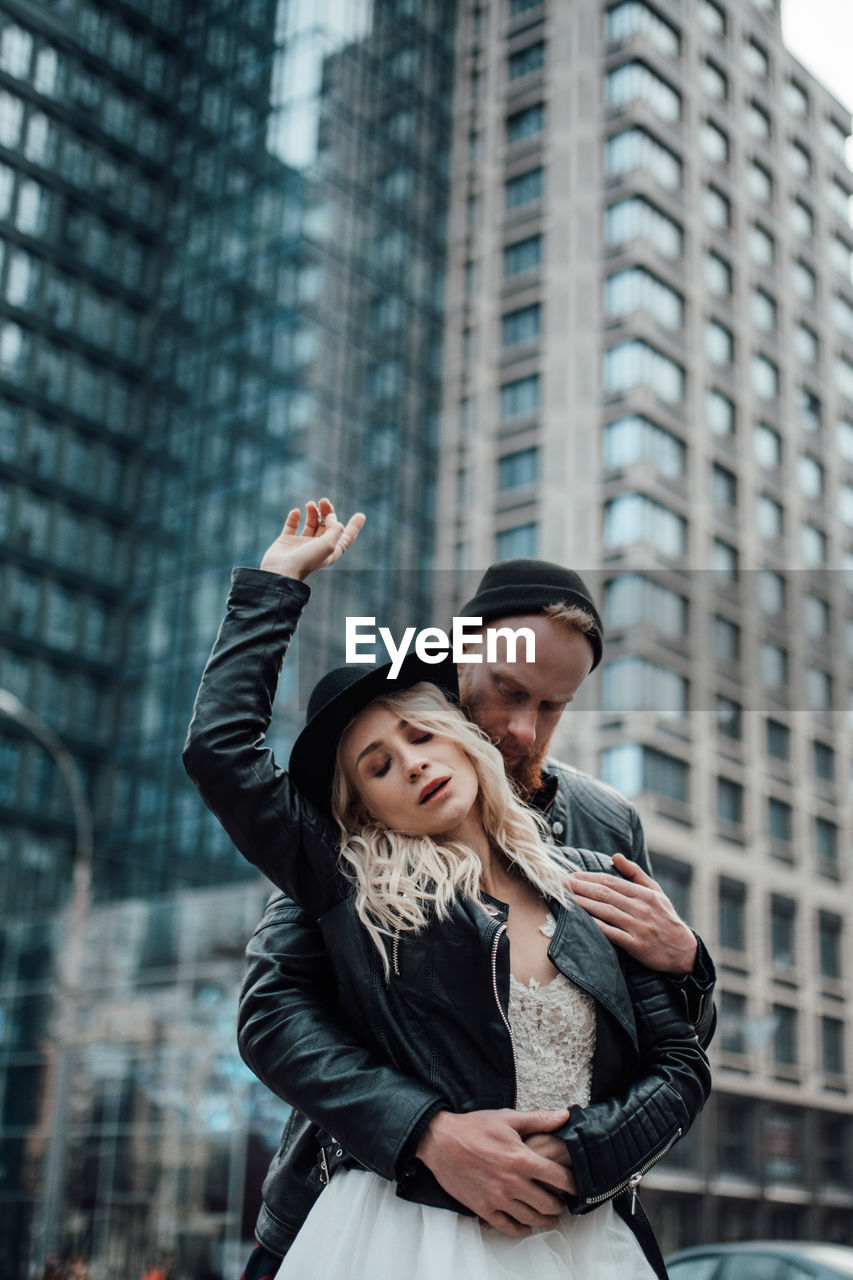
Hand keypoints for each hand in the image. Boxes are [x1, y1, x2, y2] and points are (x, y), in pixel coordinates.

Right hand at [260, 498, 364, 580]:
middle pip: (327, 525)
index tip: (361, 515)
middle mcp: (317, 547)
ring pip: (311, 524)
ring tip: (310, 504)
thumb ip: (335, 529)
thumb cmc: (307, 560)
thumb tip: (332, 516)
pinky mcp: (286, 541)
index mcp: (330, 551)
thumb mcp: (329, 545)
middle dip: (327, 512)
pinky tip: (296, 512)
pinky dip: (294, 517)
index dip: (354, 527)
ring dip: (312, 512)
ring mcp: (301, 544)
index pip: (346, 537)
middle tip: (324, 501)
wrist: (282, 571)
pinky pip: (292, 526)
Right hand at [416, 1108, 572, 1236]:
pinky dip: (521, 1229)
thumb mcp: (508, 1118)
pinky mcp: (483, 1209)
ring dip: (545, 1219)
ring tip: (550, 1216)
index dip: (572, 1184)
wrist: (441, 1142)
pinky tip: (526, 1226)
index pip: (558, 1178)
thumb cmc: (474, 1128)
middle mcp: (513, 1183)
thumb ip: (539, 1119)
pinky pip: (508, 1227)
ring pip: (531, 1218)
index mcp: (522, 1159)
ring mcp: (498, 1198)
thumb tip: (564, 1116)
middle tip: (563, 1202)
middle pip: (548, 1203)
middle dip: (560, 1205)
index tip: (576, 1186)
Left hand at [567, 853, 697, 974]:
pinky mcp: (636, 944)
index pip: (611, 881)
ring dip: (584, 904)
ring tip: (567, 898)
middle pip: (605, 894)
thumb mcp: (656, 892)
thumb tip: (615, 856)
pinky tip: (582, 921)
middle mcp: (640, 907)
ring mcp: (638, 926)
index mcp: (644, 893)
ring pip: (606, 911)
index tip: (571, 875)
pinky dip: (596, 926)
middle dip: (581, 887)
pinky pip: (612, 933)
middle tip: (561, 883)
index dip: (589, 877)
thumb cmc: (666, 918)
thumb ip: (635, 873)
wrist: (683, 951)